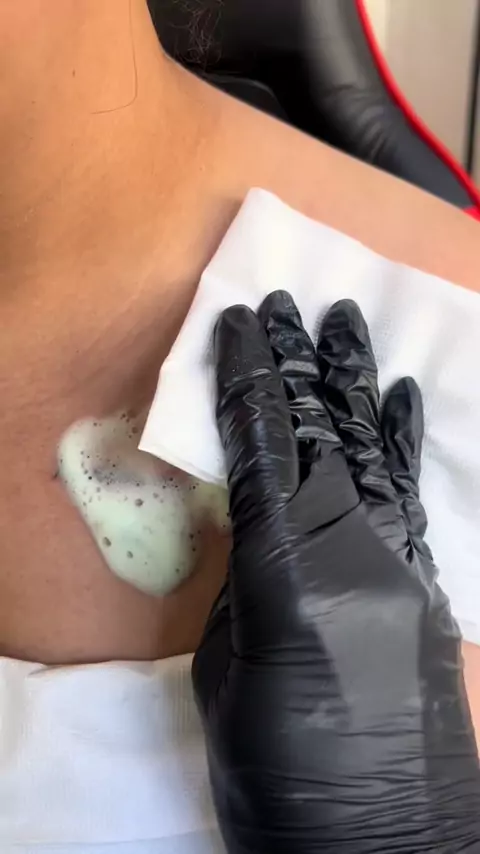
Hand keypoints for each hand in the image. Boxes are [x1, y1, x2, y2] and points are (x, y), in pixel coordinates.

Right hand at [193, 291, 479, 853]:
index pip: (261, 446)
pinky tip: (400, 398)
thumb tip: (253, 526)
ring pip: (371, 450)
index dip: (246, 377)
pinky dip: (400, 440)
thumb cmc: (279, 771)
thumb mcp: (224, 677)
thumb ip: (239, 585)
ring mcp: (404, 562)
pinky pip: (410, 494)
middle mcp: (356, 549)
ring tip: (343, 324)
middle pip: (321, 433)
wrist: (386, 843)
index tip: (238, 320)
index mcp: (288, 571)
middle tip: (291, 303)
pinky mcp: (429, 584)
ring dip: (354, 382)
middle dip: (301, 363)